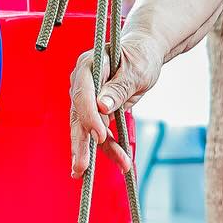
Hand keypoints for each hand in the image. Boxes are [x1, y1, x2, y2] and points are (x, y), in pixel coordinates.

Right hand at [68, 29, 164, 177]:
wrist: (144, 54)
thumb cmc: (141, 56)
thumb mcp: (136, 70)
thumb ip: (119, 88)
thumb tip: (102, 107)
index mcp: (88, 65)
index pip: (82, 92)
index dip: (89, 115)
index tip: (99, 135)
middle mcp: (82, 83)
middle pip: (78, 116)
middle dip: (81, 143)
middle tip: (81, 168)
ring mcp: (87, 98)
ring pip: (87, 129)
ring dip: (100, 151)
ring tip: (112, 168)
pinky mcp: (95, 111)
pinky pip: (100, 132)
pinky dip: (111, 148)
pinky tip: (122, 161)